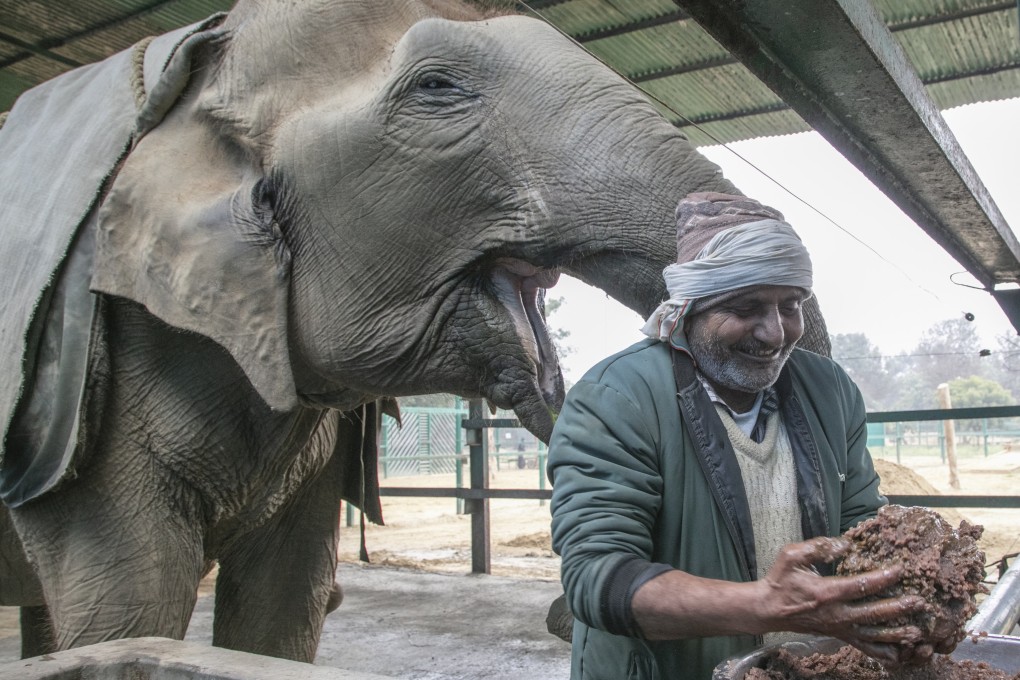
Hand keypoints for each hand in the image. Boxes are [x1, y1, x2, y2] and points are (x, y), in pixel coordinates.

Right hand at [754, 537, 928, 664]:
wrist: (769, 609)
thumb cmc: (781, 580)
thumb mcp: (791, 556)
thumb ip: (817, 547)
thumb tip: (845, 544)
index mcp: (827, 592)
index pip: (860, 585)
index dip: (882, 578)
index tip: (900, 569)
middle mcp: (836, 614)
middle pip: (872, 613)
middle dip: (897, 608)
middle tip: (919, 602)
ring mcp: (838, 627)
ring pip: (872, 634)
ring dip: (895, 633)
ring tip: (917, 631)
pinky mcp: (838, 635)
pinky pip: (863, 646)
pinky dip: (881, 652)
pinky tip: (898, 655)